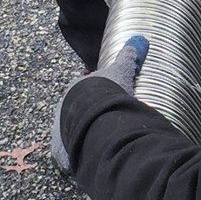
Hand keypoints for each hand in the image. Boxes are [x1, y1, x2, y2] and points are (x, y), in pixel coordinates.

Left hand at [51, 36, 147, 173]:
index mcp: (73, 91)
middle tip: (108, 123)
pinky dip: (82, 157)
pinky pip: (71, 156)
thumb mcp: (120, 72)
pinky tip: (95, 160)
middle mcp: (62, 110)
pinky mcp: (61, 153)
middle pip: (76, 114)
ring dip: (85, 138)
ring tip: (103, 144)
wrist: (96, 121)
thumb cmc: (106, 93)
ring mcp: (60, 132)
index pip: (82, 92)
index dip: (95, 95)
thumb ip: (129, 56)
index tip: (106, 99)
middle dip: (89, 118)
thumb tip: (140, 39)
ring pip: (73, 135)